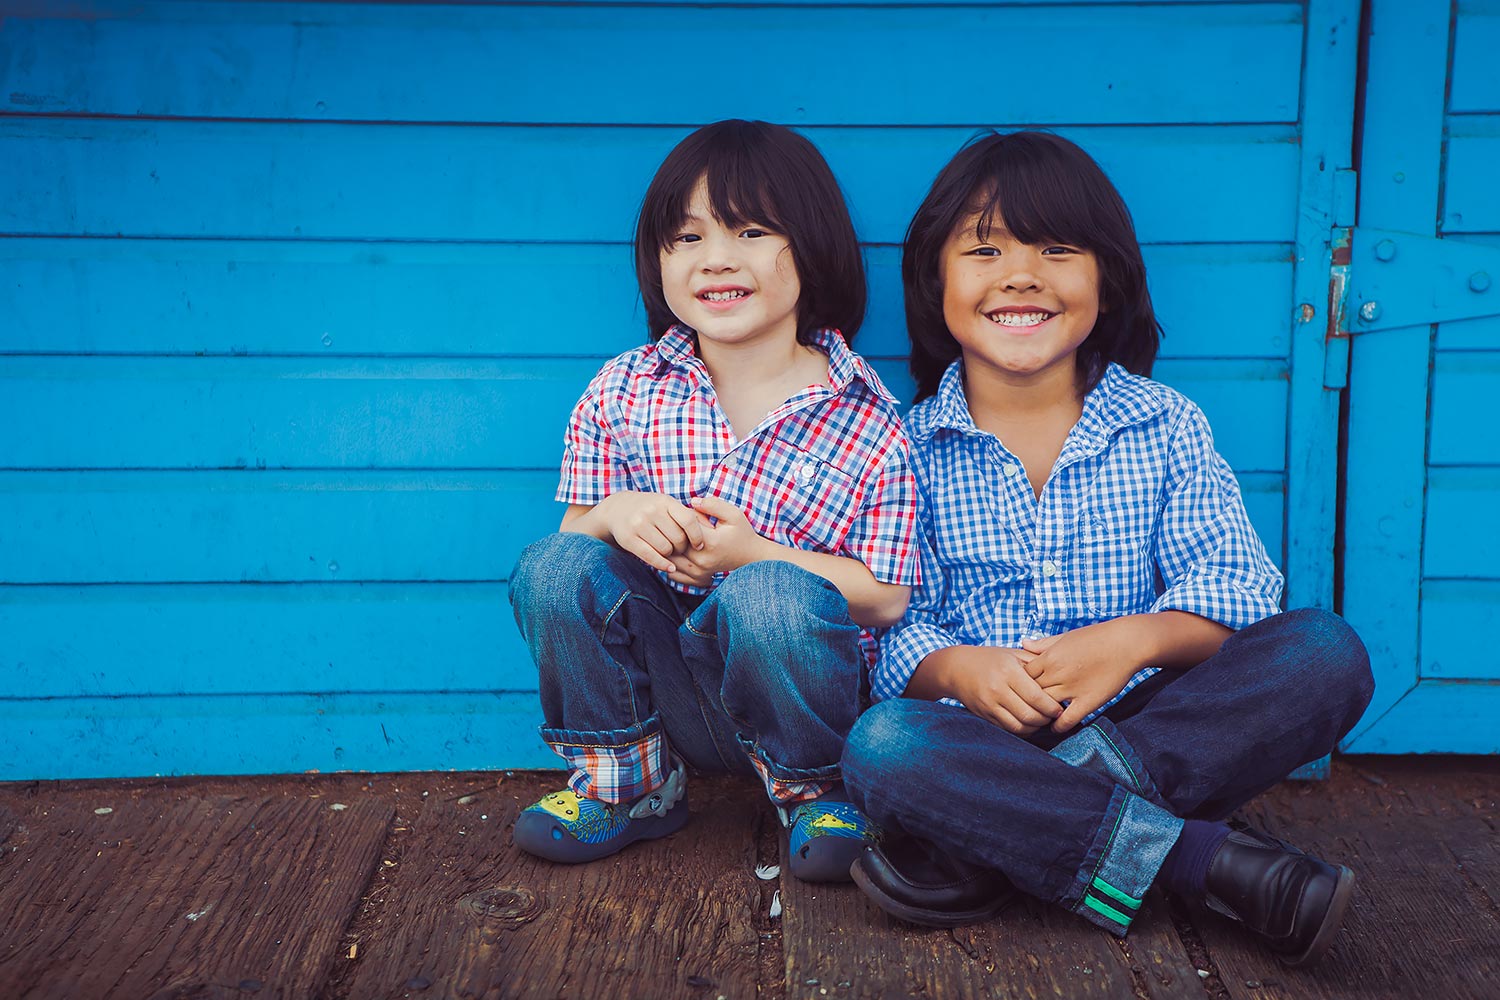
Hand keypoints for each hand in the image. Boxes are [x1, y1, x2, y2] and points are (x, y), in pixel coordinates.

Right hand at [592, 491, 704, 572]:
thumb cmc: (651, 509)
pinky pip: (650, 556)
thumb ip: (688, 514)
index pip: (688, 520)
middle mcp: (651, 511)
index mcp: (664, 501)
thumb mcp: (668, 504)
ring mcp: (638, 524)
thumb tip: (712, 527)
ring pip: (665, 549)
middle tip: (680, 549)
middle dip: (683, 548)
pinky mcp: (628, 538)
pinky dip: (663, 565)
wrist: (618, 508)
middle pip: (678, 538)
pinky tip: (669, 567)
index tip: (699, 545)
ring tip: (670, 552)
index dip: (697, 536)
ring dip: (671, 555)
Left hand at [667, 495, 769, 580]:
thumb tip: (693, 501)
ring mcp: (699, 571)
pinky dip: (671, 563)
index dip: (686, 517)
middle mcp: (703, 560)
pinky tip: (676, 553)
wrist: (751, 557)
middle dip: (675, 531)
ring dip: (670, 547)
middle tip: (683, 525)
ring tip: (678, 537)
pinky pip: (674, 573)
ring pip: (671, 558)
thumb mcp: (733, 514)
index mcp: (711, 542)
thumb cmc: (742, 533)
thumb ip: (713, 505)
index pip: (685, 525)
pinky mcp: (697, 578)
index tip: (693, 515)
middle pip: (674, 542)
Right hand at [924, 645, 1062, 735]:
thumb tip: (1061, 674)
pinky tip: (1029, 724)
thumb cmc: (990, 659)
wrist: (957, 668)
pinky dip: (1022, 730)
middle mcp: (998, 689)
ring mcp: (990, 704)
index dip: (1052, 707)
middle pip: (1030, 715)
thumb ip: (1036, 661)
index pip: (1036, 697)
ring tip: (1043, 721)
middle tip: (1054, 716)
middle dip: (1046, 720)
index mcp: (1009, 672)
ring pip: (1019, 727)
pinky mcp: (985, 715)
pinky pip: (1008, 729)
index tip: (1060, 709)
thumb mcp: (1013, 653)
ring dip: (1035, 728)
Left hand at [1021, 620, 1147, 733]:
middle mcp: (1057, 673)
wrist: (1125, 643)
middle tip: (1028, 706)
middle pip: (1031, 693)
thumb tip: (1023, 643)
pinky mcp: (1088, 701)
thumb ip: (1043, 644)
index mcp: (1049, 657)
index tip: (1024, 688)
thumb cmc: (1095, 637)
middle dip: (1028, 699)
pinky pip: (1067, 720)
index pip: (1024, 676)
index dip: (1022, 683)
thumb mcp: (1065, 637)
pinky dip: (1058, 726)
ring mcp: (1072, 688)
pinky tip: (1056, 727)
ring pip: (1045, 706)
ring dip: (1041, 713)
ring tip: (1040, 717)